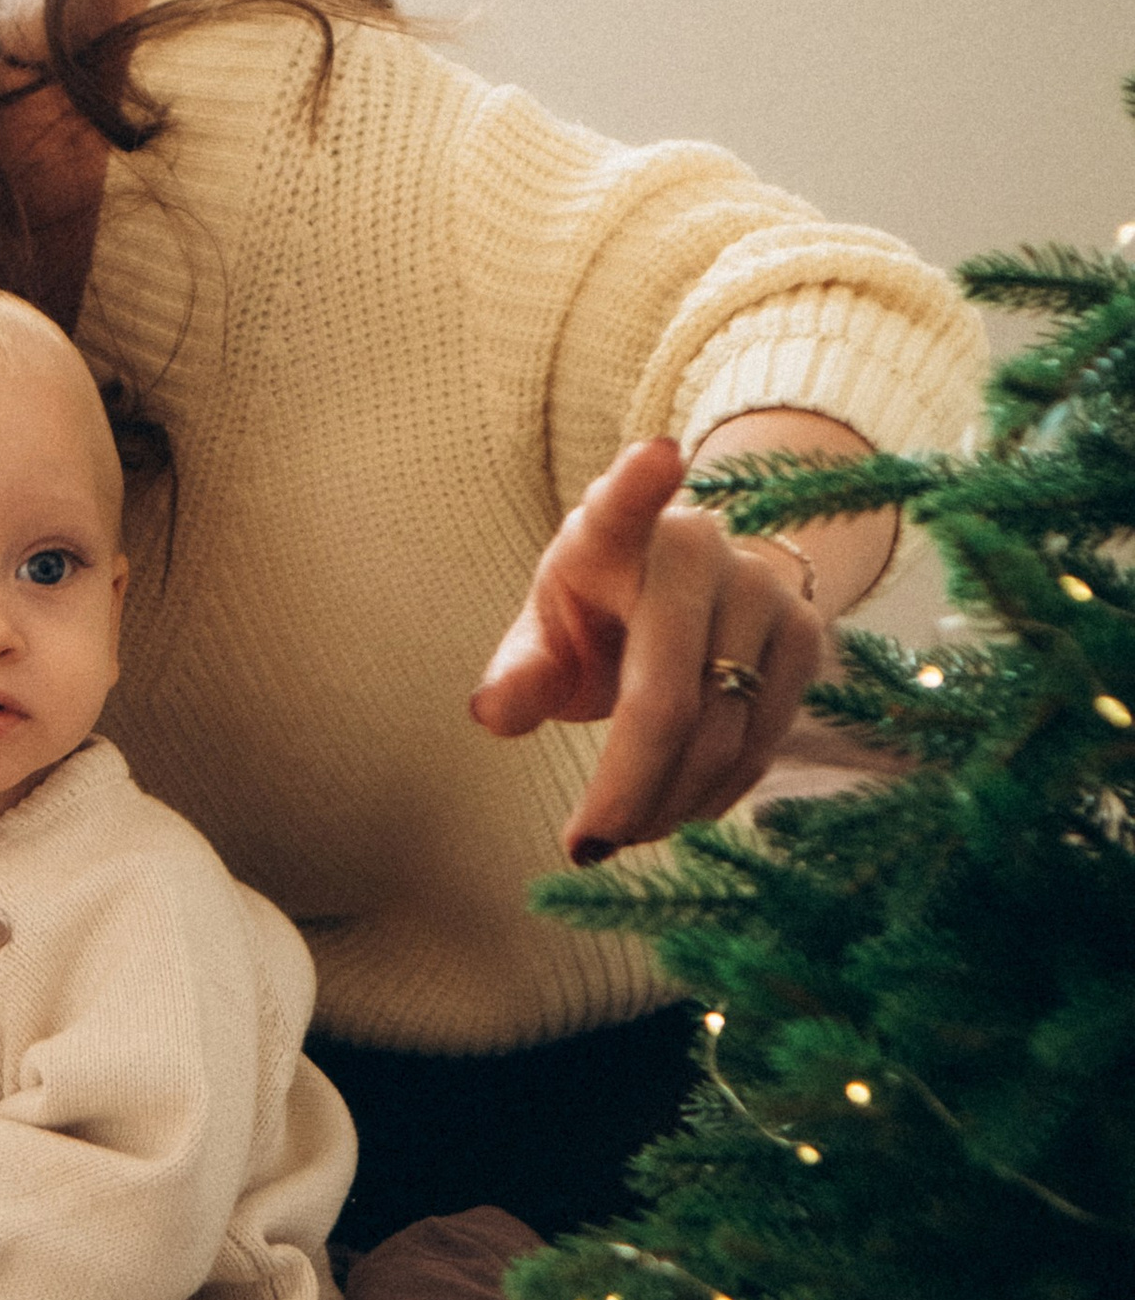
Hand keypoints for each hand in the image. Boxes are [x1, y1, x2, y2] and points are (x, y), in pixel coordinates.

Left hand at [470, 436, 824, 859]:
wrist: (694, 594)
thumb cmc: (598, 614)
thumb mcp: (546, 634)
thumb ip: (520, 674)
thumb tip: (492, 713)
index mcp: (614, 533)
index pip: (625, 504)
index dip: (640, 483)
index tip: (657, 454)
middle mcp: (700, 549)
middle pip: (669, 698)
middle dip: (628, 788)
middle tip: (589, 844)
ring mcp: (764, 589)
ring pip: (724, 733)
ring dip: (670, 804)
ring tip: (623, 835)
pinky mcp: (807, 633)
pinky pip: (763, 740)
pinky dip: (716, 794)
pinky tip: (677, 811)